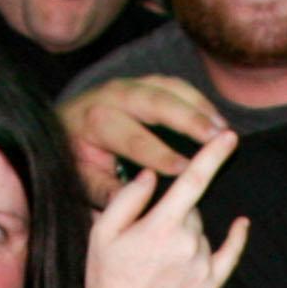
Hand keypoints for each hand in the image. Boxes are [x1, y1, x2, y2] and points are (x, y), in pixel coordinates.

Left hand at [61, 75, 227, 203]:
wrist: (63, 128)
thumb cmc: (77, 161)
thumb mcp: (84, 180)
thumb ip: (107, 191)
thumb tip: (132, 204)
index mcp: (95, 121)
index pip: (131, 138)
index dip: (159, 154)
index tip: (185, 170)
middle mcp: (111, 96)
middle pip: (154, 101)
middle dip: (188, 119)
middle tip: (216, 137)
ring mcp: (129, 85)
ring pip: (168, 88)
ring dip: (199, 106)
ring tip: (223, 129)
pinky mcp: (143, 83)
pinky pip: (174, 86)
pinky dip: (197, 100)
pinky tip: (216, 119)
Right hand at [80, 127, 248, 287]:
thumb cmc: (106, 278)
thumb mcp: (103, 232)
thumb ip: (128, 197)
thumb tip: (151, 174)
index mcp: (161, 226)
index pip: (193, 180)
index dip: (212, 155)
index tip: (229, 136)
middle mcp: (187, 243)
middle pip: (191, 211)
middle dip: (173, 215)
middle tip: (146, 240)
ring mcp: (201, 266)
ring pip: (201, 233)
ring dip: (185, 236)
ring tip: (157, 262)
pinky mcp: (209, 286)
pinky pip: (229, 255)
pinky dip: (235, 239)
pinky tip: (241, 224)